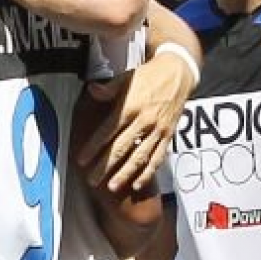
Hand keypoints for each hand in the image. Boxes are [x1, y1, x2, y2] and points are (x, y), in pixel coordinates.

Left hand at [74, 51, 196, 191]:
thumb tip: (92, 90)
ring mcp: (158, 130)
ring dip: (126, 173)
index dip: (94, 147)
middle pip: (122, 148)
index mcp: (130, 107)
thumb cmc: (148, 76)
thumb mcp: (126, 78)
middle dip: (105, 166)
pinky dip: (148, 172)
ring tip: (113, 186)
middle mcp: (144, 121)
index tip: (82, 160)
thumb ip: (108, 88)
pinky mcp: (168, 135)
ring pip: (140, 157)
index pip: (108, 132)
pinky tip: (138, 184)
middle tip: (92, 180)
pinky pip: (158, 157)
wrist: (178, 73)